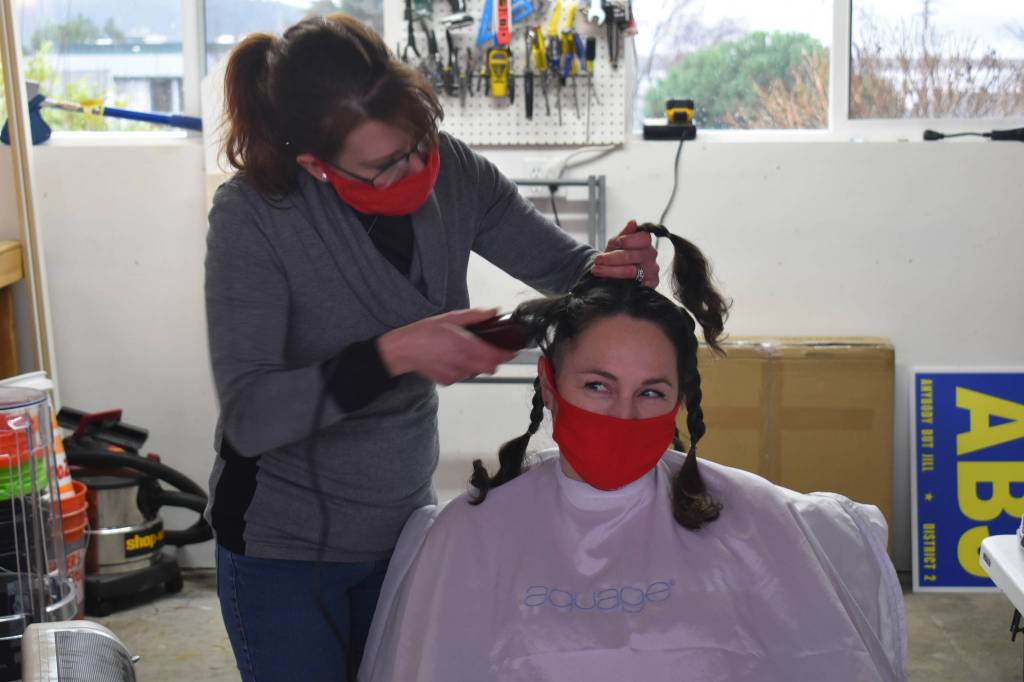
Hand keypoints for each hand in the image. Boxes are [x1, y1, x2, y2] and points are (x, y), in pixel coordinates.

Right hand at [378, 308, 517, 385]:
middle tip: (492, 349)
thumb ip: (475, 316)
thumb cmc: (423, 333)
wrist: (403, 350)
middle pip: (492, 368)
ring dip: (478, 363)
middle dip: (495, 359)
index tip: (512, 348)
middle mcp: (463, 363)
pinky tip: (453, 358)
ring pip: (477, 372)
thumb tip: (494, 312)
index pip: (497, 356)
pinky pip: (464, 376)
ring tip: (466, 351)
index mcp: (466, 346)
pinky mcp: (448, 381)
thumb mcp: (451, 318)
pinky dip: (464, 368)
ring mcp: (456, 374)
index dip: (508, 353)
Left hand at [590, 220, 658, 286]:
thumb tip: (633, 222)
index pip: (642, 238)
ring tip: (596, 270)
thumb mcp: (616, 244)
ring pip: (631, 271)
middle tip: (597, 260)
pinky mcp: (650, 285)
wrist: (614, 273)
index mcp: (645, 242)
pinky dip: (623, 284)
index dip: (627, 240)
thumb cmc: (616, 256)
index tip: (613, 243)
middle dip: (611, 258)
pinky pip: (637, 286)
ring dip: (611, 271)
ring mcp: (652, 270)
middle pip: (632, 255)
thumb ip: (624, 234)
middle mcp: (651, 255)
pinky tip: (614, 284)